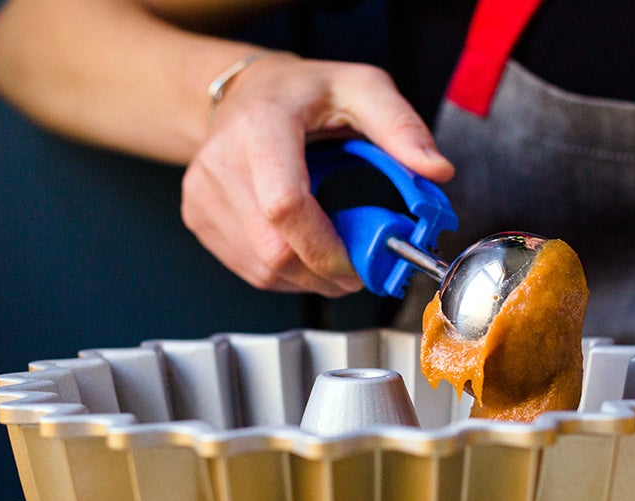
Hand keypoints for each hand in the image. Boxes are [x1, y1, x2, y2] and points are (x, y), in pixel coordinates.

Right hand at [182, 53, 454, 295]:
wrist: (245, 94)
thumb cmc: (303, 93)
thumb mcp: (361, 88)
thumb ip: (402, 127)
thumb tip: (436, 170)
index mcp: (262, 126)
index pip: (285, 205)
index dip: (327, 247)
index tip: (362, 262)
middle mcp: (222, 161)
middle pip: (274, 250)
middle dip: (326, 273)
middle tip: (359, 268)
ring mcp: (203, 192)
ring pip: (262, 269)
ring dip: (309, 278)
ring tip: (335, 254)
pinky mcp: (198, 216)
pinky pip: (249, 269)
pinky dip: (286, 273)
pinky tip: (304, 248)